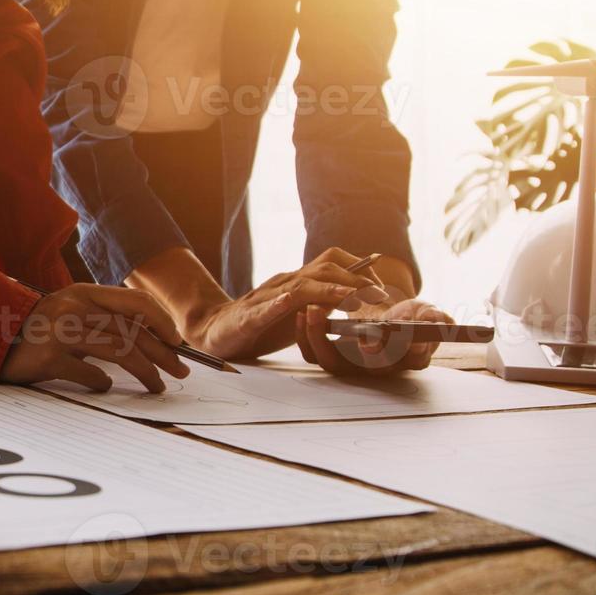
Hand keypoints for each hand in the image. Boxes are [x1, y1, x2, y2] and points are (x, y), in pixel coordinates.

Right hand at [0, 285, 190, 392]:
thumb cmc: (36, 329)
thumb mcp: (68, 311)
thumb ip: (100, 318)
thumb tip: (148, 339)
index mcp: (83, 293)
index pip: (136, 302)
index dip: (163, 321)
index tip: (176, 341)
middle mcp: (74, 308)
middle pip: (133, 331)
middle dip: (163, 353)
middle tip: (180, 370)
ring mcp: (60, 333)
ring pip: (120, 352)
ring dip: (146, 372)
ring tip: (157, 385)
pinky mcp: (47, 359)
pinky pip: (89, 374)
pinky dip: (103, 383)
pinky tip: (106, 386)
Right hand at [182, 249, 391, 358]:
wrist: (214, 331)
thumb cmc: (260, 326)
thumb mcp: (297, 314)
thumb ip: (322, 306)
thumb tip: (357, 305)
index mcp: (297, 282)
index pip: (332, 262)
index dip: (360, 270)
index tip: (381, 288)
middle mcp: (283, 283)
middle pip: (322, 268)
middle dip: (353, 279)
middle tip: (377, 294)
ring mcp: (265, 298)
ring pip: (299, 286)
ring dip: (327, 289)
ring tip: (349, 294)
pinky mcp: (247, 318)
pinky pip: (264, 308)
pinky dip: (278, 305)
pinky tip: (290, 303)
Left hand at [297, 298, 453, 374]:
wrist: (389, 320)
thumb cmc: (412, 318)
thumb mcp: (426, 314)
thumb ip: (434, 318)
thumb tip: (442, 323)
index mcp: (410, 358)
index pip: (405, 358)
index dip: (394, 348)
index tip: (378, 336)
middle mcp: (381, 369)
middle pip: (362, 365)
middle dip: (339, 344)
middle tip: (336, 321)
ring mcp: (356, 366)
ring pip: (332, 362)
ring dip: (316, 338)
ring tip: (312, 309)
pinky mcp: (335, 358)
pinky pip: (315, 354)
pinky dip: (306, 335)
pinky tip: (304, 312)